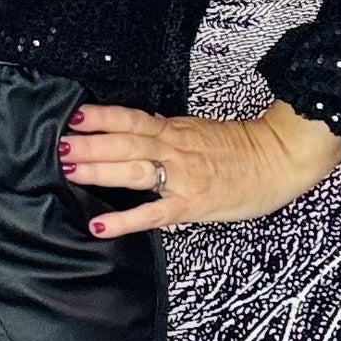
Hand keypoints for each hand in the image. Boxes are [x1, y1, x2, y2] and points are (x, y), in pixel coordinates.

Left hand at [57, 98, 340, 236]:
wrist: (281, 158)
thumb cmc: (243, 149)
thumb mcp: (199, 132)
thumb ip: (167, 134)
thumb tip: (134, 132)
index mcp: (175, 130)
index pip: (131, 118)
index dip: (102, 116)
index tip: (74, 115)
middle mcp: (175, 148)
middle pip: (125, 141)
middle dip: (90, 143)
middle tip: (59, 144)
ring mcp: (183, 176)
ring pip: (135, 168)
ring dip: (100, 170)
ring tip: (70, 170)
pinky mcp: (192, 203)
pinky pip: (153, 213)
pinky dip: (125, 220)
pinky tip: (100, 225)